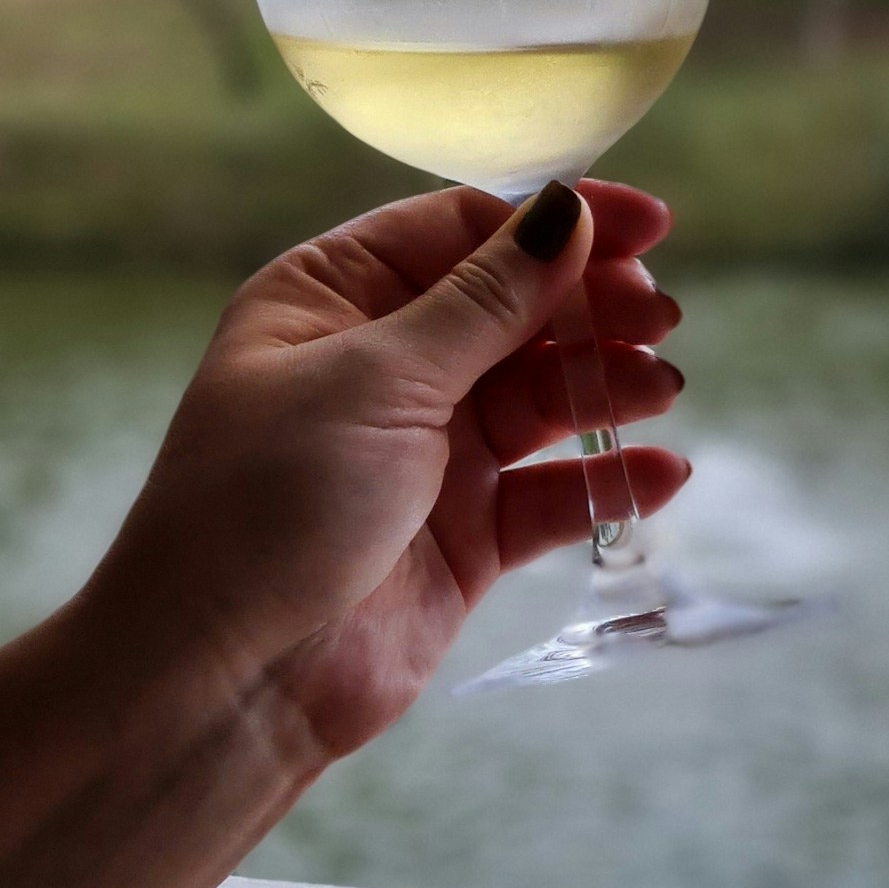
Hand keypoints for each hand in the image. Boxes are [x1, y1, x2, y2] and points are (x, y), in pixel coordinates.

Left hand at [89, 178, 686, 761]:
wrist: (226, 677)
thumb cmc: (267, 501)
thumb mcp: (376, 378)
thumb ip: (483, 300)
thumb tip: (564, 210)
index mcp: (331, 296)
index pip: (461, 230)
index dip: (555, 224)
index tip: (647, 228)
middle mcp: (379, 364)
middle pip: (513, 310)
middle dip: (590, 308)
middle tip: (657, 319)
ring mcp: (424, 453)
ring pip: (540, 397)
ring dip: (606, 386)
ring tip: (662, 388)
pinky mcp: (462, 537)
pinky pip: (550, 493)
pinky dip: (606, 480)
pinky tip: (660, 472)